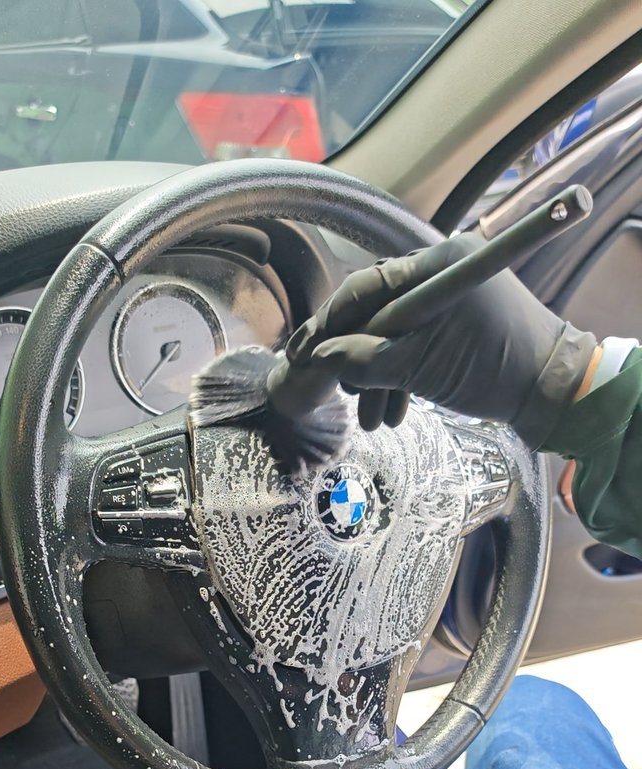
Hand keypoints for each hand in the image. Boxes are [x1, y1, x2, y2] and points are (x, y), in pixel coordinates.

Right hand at [287, 234, 596, 448]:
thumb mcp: (416, 367)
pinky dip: (404, 377)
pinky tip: (393, 412)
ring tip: (371, 419)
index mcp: (434, 263)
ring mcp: (452, 296)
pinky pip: (418, 344)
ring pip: (397, 335)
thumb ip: (363, 360)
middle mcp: (442, 269)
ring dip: (379, 378)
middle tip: (337, 390)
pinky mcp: (460, 323)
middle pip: (378, 312)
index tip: (303, 353)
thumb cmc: (491, 369)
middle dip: (356, 359)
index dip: (329, 323)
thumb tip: (319, 359)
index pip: (364, 286)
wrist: (551, 390)